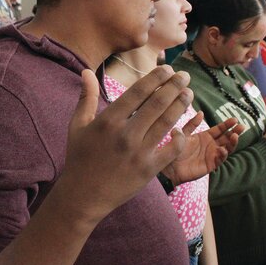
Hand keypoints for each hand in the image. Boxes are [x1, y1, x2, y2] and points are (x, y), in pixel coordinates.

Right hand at [60, 67, 192, 222]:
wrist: (83, 195)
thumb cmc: (79, 158)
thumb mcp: (77, 126)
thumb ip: (86, 97)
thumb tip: (87, 71)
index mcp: (108, 121)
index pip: (138, 92)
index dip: (156, 77)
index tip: (167, 69)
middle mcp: (125, 134)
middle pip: (158, 103)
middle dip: (174, 86)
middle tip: (184, 76)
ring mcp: (139, 153)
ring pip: (167, 122)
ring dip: (181, 104)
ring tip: (188, 93)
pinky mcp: (149, 170)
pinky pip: (171, 149)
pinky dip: (179, 137)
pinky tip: (180, 128)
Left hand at [162, 117, 242, 185]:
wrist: (169, 165)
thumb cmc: (175, 149)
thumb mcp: (183, 134)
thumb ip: (192, 124)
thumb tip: (201, 112)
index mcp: (205, 136)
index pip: (220, 129)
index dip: (227, 124)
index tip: (235, 119)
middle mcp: (211, 145)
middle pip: (226, 138)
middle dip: (235, 132)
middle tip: (241, 127)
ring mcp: (212, 155)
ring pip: (227, 148)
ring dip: (232, 143)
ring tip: (235, 136)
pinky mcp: (211, 165)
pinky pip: (220, 159)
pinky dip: (223, 154)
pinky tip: (222, 149)